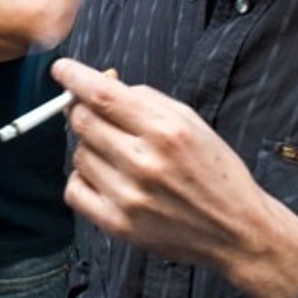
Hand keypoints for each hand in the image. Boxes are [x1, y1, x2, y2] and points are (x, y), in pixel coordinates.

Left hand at [52, 58, 297, 297]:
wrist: (236, 229)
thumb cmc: (214, 169)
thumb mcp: (190, 121)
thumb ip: (144, 100)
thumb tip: (101, 83)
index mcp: (165, 130)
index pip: (103, 95)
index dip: (75, 78)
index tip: (61, 69)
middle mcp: (144, 162)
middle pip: (83, 122)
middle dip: (83, 111)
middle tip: (97, 115)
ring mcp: (128, 196)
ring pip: (78, 154)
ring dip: (90, 148)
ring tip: (119, 156)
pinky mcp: (118, 224)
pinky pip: (74, 190)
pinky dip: (83, 179)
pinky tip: (106, 178)